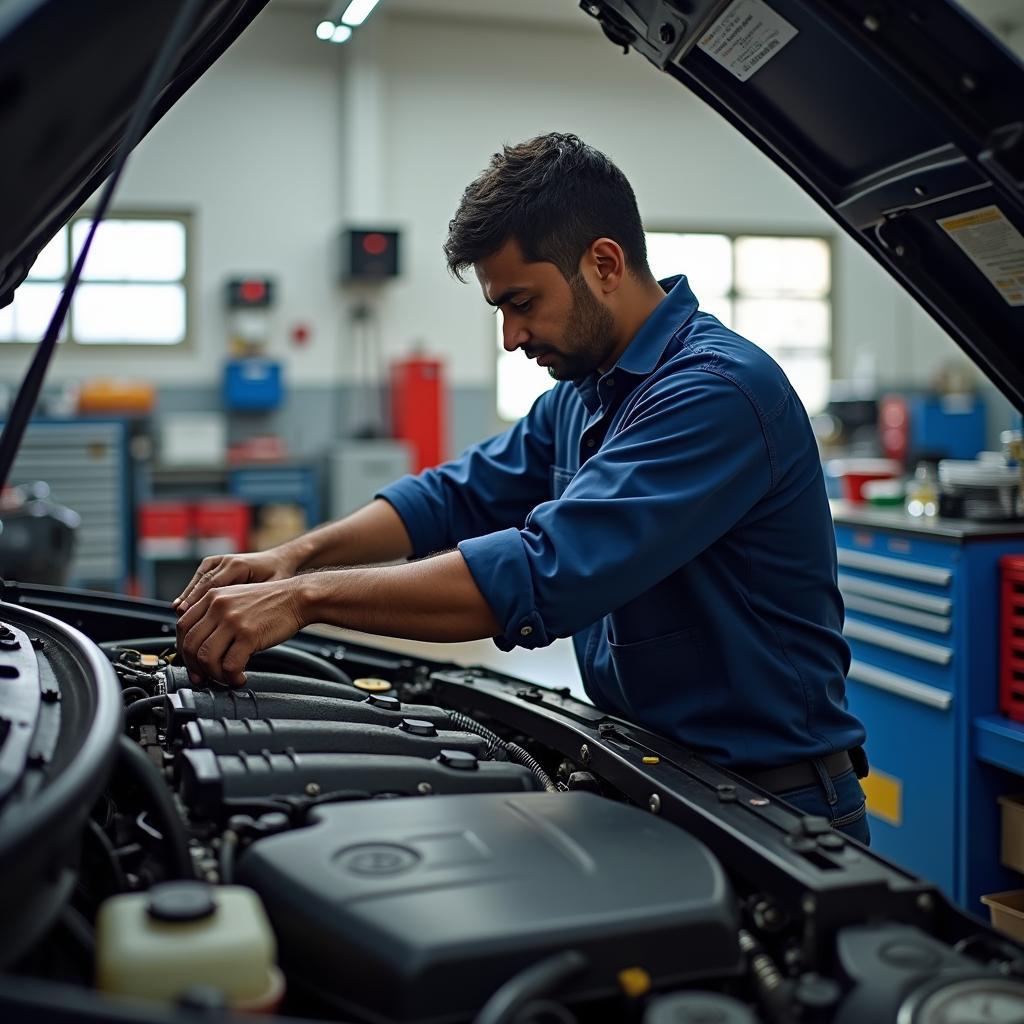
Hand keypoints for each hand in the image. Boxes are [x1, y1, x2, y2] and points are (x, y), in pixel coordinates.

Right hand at [173, 548, 297, 613]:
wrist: (280, 560)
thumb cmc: (279, 575)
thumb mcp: (272, 588)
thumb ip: (257, 600)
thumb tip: (240, 621)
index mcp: (238, 565)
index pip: (212, 584)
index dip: (197, 600)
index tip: (186, 613)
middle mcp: (226, 561)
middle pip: (201, 583)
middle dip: (189, 600)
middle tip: (179, 616)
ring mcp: (219, 561)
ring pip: (198, 581)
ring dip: (188, 597)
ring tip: (178, 612)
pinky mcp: (216, 565)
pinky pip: (201, 579)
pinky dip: (193, 592)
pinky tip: (187, 606)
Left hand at [176, 576, 312, 685]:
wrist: (298, 598)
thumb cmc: (271, 601)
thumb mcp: (236, 598)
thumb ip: (216, 614)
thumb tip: (200, 644)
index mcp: (213, 596)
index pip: (183, 627)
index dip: (184, 650)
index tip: (192, 663)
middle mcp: (218, 606)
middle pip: (190, 644)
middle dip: (196, 667)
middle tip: (205, 677)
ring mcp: (232, 620)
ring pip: (205, 657)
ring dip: (214, 675)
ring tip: (226, 677)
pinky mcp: (248, 634)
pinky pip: (229, 665)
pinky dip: (232, 677)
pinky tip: (240, 677)